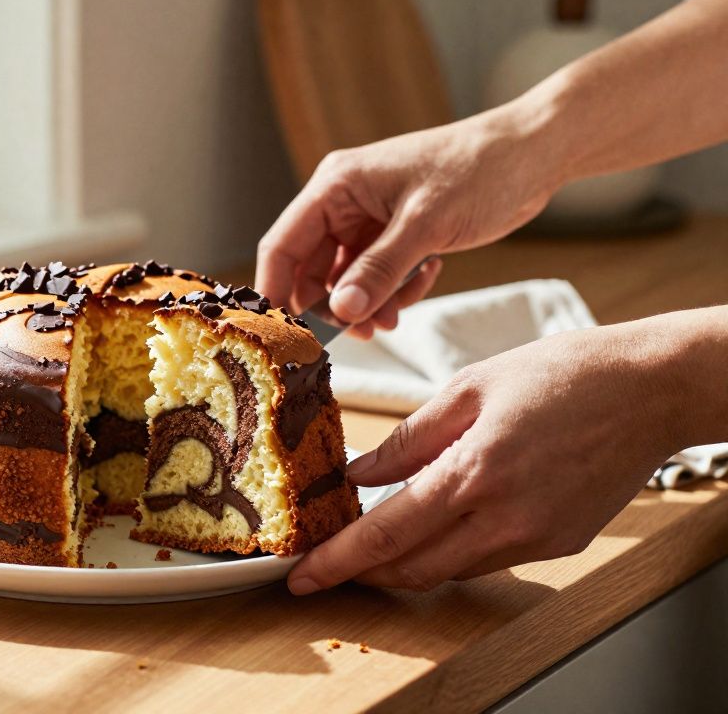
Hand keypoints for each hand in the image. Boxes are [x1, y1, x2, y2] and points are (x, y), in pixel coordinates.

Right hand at [256, 108, 562, 337]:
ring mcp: (368, 218)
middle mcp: (343, 201)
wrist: (533, 153)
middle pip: (311, 269)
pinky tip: (427, 278)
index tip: (283, 336)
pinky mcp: (394, 233)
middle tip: (360, 334)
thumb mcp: (426, 225)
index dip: (276, 291)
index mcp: (336, 185)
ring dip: (366, 303)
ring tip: (394, 319)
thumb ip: (380, 270)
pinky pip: (376, 275)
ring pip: (346, 278)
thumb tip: (342, 312)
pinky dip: (393, 290)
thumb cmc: (479, 170)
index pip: (283, 244)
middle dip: (333, 306)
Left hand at [286, 321, 687, 593]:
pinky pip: (489, 559)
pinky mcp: (561, 545)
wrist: (650, 389)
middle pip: (413, 568)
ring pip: (450, 569)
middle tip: (327, 565)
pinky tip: (442, 522)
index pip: (387, 534)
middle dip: (364, 574)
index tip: (301, 575)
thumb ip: (409, 440)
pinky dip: (454, 548)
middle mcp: (506, 519)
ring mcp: (537, 538)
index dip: (338, 561)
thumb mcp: (469, 389)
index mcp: (475, 473)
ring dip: (407, 562)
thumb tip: (359, 474)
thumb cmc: (561, 375)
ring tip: (375, 540)